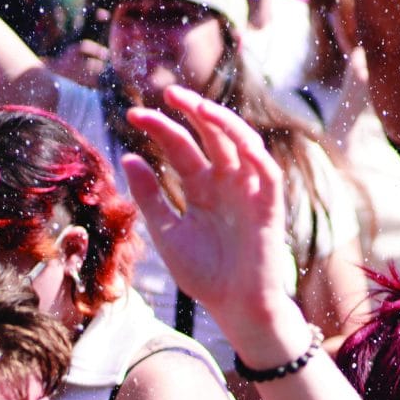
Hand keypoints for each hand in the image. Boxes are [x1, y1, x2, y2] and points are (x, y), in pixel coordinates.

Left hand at [116, 88, 300, 341]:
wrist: (234, 306)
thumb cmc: (204, 275)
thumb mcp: (166, 232)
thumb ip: (150, 197)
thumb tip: (129, 158)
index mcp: (202, 187)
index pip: (181, 147)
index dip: (160, 128)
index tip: (132, 115)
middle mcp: (227, 183)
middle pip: (211, 135)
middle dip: (192, 112)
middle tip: (167, 93)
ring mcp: (250, 191)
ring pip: (242, 144)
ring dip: (223, 122)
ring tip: (198, 105)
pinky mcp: (270, 206)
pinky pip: (268, 172)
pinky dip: (255, 153)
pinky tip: (236, 138)